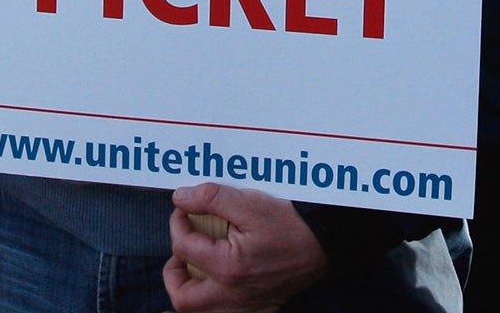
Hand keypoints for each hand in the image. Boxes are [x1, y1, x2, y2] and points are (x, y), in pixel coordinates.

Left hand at [163, 183, 327, 311]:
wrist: (325, 248)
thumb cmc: (292, 227)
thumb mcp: (252, 204)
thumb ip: (213, 198)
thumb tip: (181, 198)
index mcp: (228, 268)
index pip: (183, 247)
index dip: (178, 222)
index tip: (185, 208)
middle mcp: (231, 295)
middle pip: (183, 297)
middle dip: (173, 272)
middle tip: (182, 247)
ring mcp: (241, 307)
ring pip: (199, 310)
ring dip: (189, 287)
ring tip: (194, 263)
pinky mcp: (252, 309)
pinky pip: (219, 310)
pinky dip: (210, 296)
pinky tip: (215, 276)